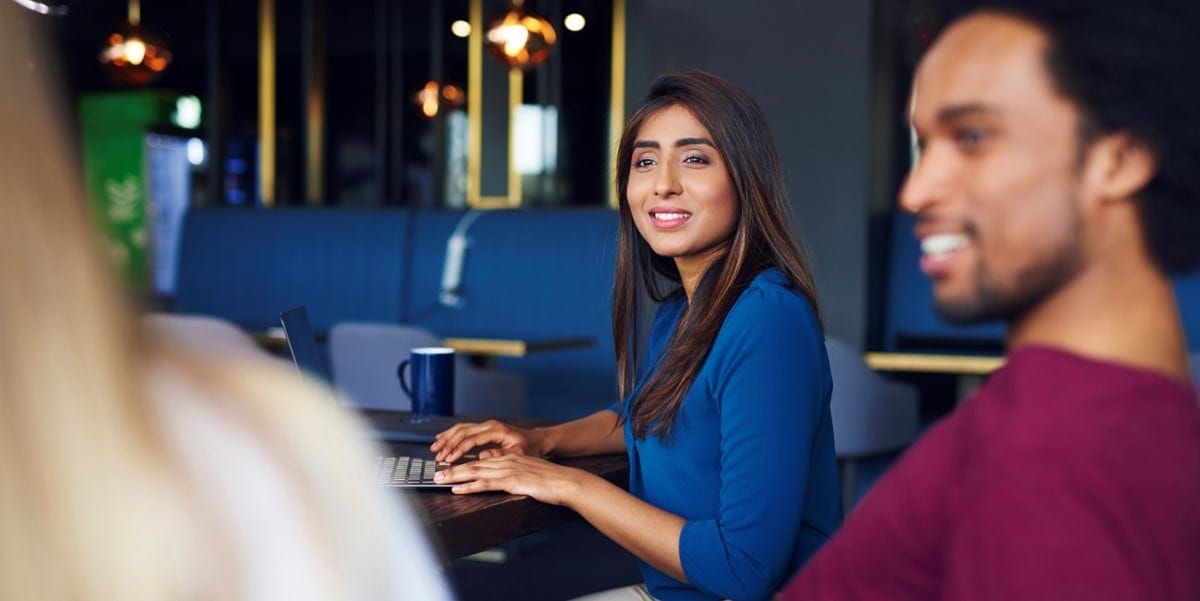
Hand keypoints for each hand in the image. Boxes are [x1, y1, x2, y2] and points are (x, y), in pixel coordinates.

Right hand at [431, 419, 546, 461]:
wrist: (537, 440)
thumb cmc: (530, 449)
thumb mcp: (518, 455)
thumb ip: (500, 455)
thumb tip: (481, 457)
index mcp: (497, 430)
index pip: (472, 439)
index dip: (458, 449)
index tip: (448, 460)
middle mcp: (490, 425)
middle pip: (463, 431)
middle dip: (448, 444)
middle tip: (437, 456)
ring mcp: (486, 425)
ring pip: (461, 428)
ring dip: (447, 438)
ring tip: (435, 448)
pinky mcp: (484, 429)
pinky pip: (464, 429)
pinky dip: (451, 434)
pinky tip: (442, 439)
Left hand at [432, 454, 588, 506]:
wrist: (566, 482)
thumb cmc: (550, 481)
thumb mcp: (527, 472)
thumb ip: (511, 471)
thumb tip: (497, 471)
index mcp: (509, 459)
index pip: (480, 460)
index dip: (462, 463)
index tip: (447, 468)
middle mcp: (505, 461)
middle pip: (473, 464)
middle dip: (452, 469)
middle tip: (435, 474)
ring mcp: (508, 470)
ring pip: (475, 471)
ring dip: (455, 476)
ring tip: (439, 480)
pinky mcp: (512, 481)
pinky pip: (486, 483)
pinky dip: (469, 486)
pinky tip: (458, 489)